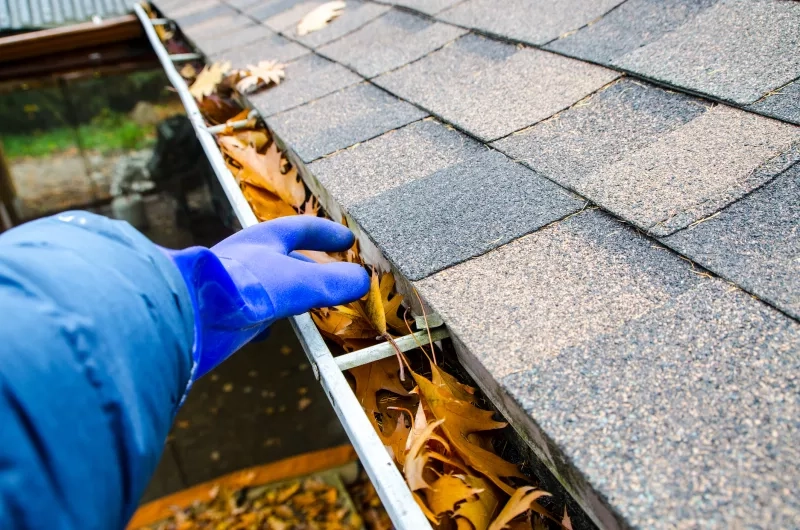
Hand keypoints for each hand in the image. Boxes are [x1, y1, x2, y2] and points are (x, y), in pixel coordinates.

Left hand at [164, 216, 368, 378]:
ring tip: (310, 304)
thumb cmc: (242, 286)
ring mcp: (235, 286)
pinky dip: (266, 319)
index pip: (302, 228)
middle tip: (335, 274)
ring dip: (291, 293)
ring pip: (270, 286)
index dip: (327, 233)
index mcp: (264, 239)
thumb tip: (363, 280)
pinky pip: (251, 312)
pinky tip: (268, 332)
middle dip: (312, 265)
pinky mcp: (224, 313)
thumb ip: (332, 282)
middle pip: (286, 257)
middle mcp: (248, 258)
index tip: (348, 239)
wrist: (188, 314)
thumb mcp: (298, 282)